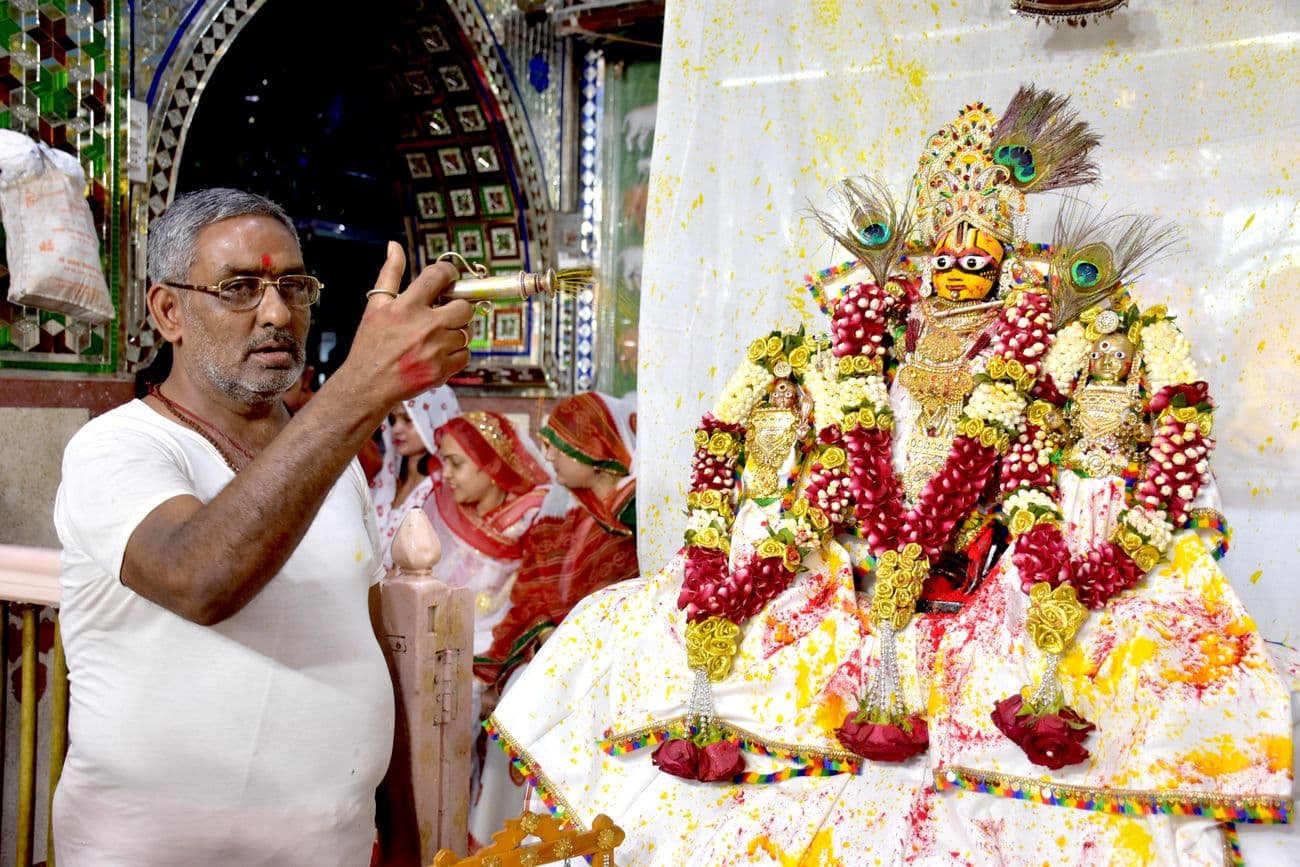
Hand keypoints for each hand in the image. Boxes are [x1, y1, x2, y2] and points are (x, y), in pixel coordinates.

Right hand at [340, 242, 474, 405]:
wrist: (368, 384)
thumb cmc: (370, 344)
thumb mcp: (376, 305)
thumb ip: (390, 274)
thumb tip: (394, 246)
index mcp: (408, 306)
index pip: (440, 276)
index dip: (449, 273)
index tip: (448, 278)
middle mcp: (425, 326)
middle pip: (465, 306)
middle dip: (458, 307)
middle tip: (447, 312)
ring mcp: (436, 350)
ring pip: (467, 332)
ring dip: (457, 332)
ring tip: (439, 336)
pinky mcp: (442, 370)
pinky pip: (466, 355)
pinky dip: (457, 354)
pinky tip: (440, 354)